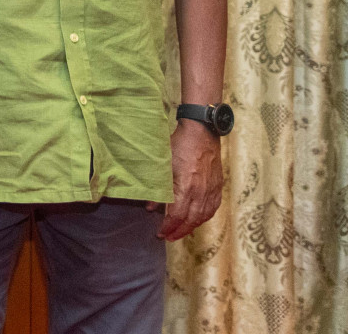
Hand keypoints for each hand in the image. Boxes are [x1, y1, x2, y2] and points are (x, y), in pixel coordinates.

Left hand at [154, 120, 222, 240]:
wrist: (202, 131)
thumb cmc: (179, 144)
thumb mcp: (162, 164)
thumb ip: (157, 187)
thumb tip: (151, 207)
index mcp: (186, 187)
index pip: (177, 215)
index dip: (168, 227)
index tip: (160, 234)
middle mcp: (201, 192)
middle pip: (191, 220)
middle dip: (179, 231)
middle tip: (168, 238)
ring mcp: (212, 189)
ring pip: (203, 216)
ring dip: (192, 227)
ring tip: (181, 232)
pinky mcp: (218, 185)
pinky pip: (213, 208)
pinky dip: (204, 217)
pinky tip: (197, 219)